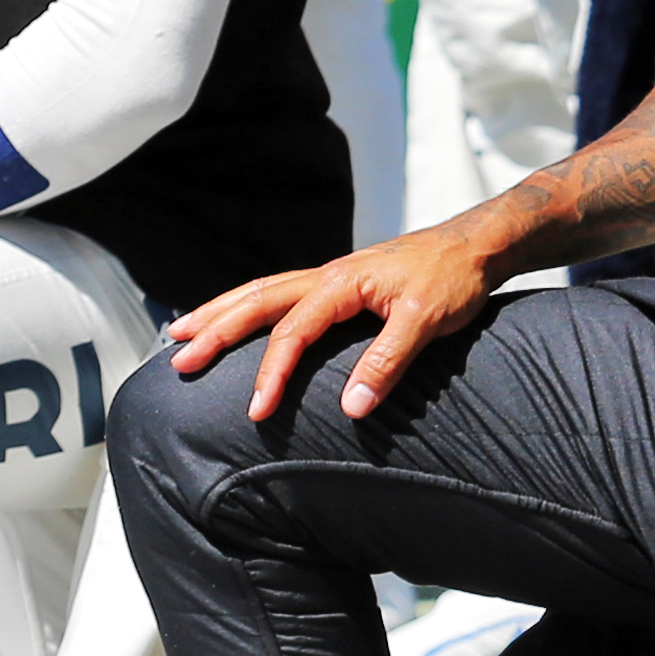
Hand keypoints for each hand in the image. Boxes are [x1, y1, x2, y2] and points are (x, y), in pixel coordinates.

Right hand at [164, 220, 501, 422]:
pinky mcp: (340, 283)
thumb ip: (387, 363)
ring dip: (221, 311)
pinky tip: (237, 317)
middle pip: (257, 300)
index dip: (271, 372)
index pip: (292, 330)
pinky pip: (280, 292)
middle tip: (178, 358)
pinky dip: (249, 304)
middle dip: (215, 329)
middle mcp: (328, 275)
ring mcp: (331, 277)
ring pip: (262, 291)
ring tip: (181, 332)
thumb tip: (350, 409)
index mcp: (343, 282)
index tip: (256, 411)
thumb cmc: (454, 278)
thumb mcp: (427, 322)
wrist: (476, 244)